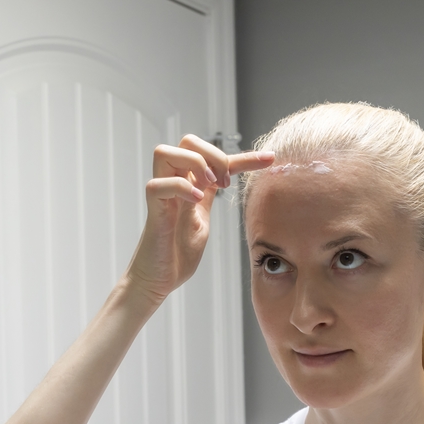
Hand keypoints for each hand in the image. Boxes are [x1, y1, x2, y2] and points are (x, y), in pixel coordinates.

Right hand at [125, 134, 272, 303]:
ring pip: (164, 153)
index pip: (215, 159)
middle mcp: (173, 184)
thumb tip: (223, 179)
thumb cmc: (177, 255)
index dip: (245, 157)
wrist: (157, 281)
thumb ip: (208, 198)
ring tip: (210, 185)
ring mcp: (162, 196)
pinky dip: (181, 187)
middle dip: (213, 154)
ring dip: (194, 163)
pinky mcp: (153, 211)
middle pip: (186, 142)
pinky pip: (158, 185)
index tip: (270, 159)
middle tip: (225, 182)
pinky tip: (196, 200)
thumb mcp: (201, 221)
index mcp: (188, 186)